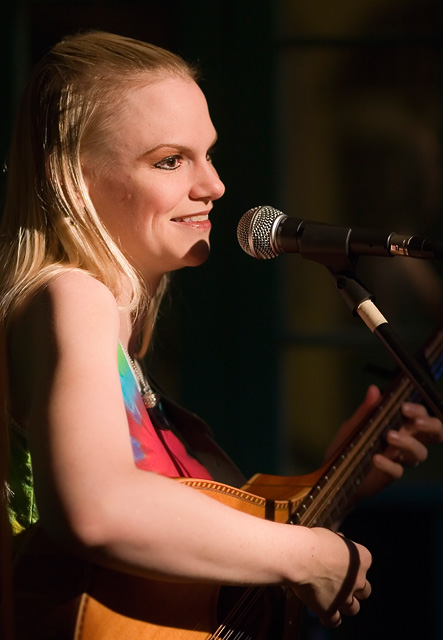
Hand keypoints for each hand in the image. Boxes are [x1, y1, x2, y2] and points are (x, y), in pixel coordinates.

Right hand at [293, 528, 371, 627]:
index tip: (340, 561)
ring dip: (345, 605)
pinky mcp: (329, 610)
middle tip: (342, 584)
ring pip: (354, 609)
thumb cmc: (313, 541)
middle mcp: (358, 580)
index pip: (364, 564)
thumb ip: (338, 545)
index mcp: (362, 560)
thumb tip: (339, 543)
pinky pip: (334, 621)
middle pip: (365, 590)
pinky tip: (323, 614)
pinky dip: (329, 618)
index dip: (352, 564)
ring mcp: (345, 597)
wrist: (300, 556)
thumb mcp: (331, 536)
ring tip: (335, 600)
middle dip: (355, 588)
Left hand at [333, 385, 442, 499]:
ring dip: (408, 443)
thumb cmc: (350, 443)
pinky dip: (388, 464)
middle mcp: (407, 441)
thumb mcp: (355, 424)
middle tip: (416, 422)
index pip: (422, 415)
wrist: (337, 470)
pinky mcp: (391, 475)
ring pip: (420, 453)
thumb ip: (367, 409)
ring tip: (389, 436)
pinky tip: (376, 458)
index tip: (404, 407)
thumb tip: (374, 390)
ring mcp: (400, 458)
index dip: (420, 411)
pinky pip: (398, 471)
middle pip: (435, 434)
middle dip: (431, 425)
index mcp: (402, 425)